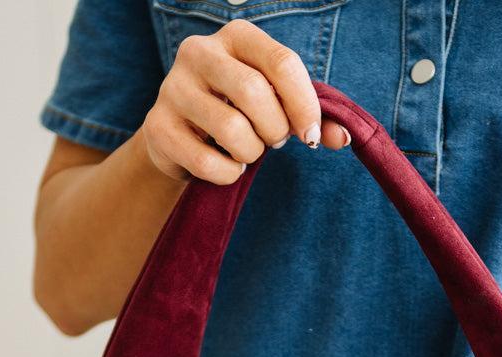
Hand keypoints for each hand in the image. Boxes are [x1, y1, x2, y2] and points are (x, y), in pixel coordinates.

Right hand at [141, 20, 349, 184]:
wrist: (180, 138)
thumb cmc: (238, 114)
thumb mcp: (275, 105)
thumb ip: (310, 117)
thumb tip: (344, 137)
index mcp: (236, 36)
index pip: (282, 62)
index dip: (304, 105)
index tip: (311, 135)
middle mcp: (199, 52)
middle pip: (256, 93)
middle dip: (276, 129)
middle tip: (275, 141)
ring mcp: (173, 88)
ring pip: (232, 130)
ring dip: (252, 154)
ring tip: (248, 152)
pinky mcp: (157, 127)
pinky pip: (209, 162)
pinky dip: (229, 174)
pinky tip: (228, 166)